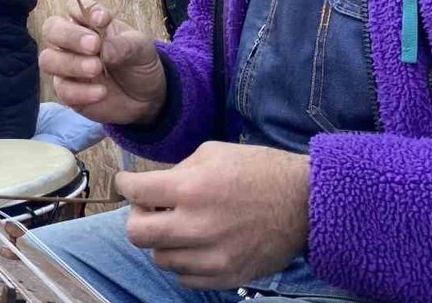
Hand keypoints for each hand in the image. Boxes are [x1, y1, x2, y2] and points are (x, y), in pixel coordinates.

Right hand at [39, 0, 165, 124]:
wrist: (146, 96)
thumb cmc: (138, 62)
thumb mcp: (140, 49)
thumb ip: (123, 45)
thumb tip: (104, 49)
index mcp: (88, 22)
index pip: (73, 5)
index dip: (83, 10)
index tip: (103, 19)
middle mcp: (71, 42)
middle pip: (52, 29)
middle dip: (70, 36)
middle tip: (94, 45)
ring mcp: (66, 67)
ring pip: (48, 60)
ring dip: (71, 63)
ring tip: (97, 69)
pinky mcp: (68, 92)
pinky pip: (62, 90)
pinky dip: (81, 91)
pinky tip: (101, 92)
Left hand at [118, 142, 310, 288]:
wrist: (305, 202)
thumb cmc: (260, 170)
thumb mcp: (213, 152)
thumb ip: (176, 172)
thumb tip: (151, 188)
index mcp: (192, 189)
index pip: (135, 192)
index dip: (125, 184)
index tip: (127, 183)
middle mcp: (197, 226)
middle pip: (136, 234)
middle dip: (137, 217)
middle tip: (150, 208)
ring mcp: (212, 257)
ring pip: (159, 258)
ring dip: (162, 241)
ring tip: (179, 226)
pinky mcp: (227, 276)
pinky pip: (184, 278)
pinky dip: (183, 262)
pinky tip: (194, 245)